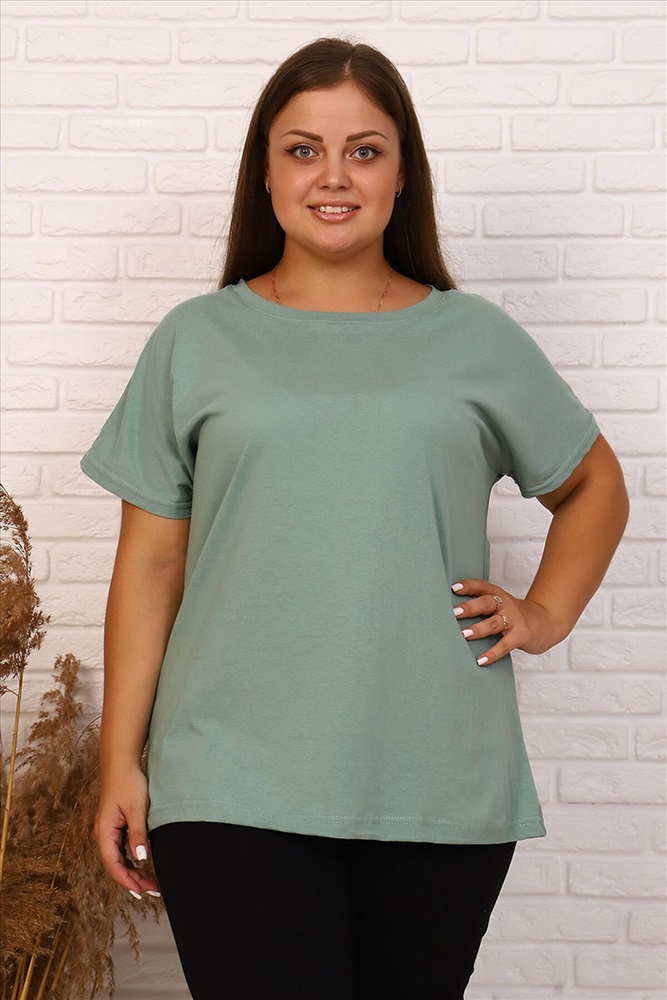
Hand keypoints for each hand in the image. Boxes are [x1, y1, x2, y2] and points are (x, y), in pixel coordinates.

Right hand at [94, 765, 160, 898]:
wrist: (122, 763)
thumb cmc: (128, 783)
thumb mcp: (136, 809)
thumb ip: (138, 833)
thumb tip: (141, 858)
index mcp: (104, 832)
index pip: (113, 864)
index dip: (126, 881)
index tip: (141, 892)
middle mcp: (104, 834)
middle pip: (116, 864)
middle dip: (133, 879)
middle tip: (153, 889)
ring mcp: (109, 830)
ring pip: (119, 858)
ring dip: (133, 871)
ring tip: (150, 882)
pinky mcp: (116, 825)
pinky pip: (121, 849)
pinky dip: (132, 859)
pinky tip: (143, 864)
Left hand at [451, 578, 558, 666]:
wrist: (548, 622)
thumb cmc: (517, 615)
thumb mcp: (502, 605)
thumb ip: (483, 606)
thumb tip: (453, 614)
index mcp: (498, 595)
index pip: (482, 586)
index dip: (468, 586)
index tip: (453, 588)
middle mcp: (506, 604)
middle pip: (486, 602)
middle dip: (470, 607)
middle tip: (454, 612)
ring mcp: (514, 619)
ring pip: (494, 623)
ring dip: (478, 629)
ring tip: (464, 634)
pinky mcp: (521, 635)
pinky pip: (505, 645)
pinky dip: (492, 653)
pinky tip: (481, 660)